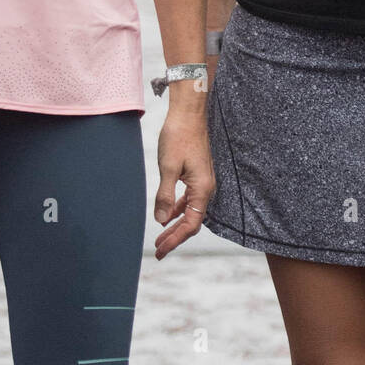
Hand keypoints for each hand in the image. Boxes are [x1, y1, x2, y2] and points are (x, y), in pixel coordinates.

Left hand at [153, 100, 215, 258]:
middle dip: (175, 236)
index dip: (175, 240)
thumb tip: (161, 220)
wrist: (189, 113)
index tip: (161, 250)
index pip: (190, 224)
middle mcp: (206, 188)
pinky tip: (169, 215)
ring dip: (175, 225)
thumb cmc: (179, 136)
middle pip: (192, 221)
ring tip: (161, 236)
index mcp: (202, 189)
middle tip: (159, 250)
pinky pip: (189, 199)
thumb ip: (165, 196)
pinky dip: (178, 209)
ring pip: (190, 211)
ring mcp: (203, 181)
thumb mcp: (168, 168)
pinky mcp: (198, 175)